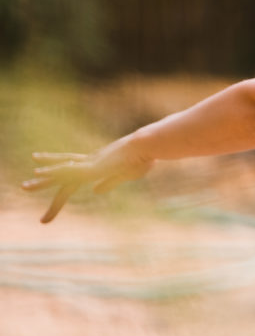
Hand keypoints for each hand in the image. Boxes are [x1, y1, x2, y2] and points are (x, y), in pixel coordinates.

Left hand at [20, 142, 153, 223]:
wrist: (148, 144)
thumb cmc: (143, 157)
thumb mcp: (127, 174)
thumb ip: (109, 182)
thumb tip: (94, 192)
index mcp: (99, 165)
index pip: (76, 175)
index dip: (62, 179)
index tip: (52, 183)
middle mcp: (91, 163)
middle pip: (64, 172)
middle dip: (46, 180)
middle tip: (25, 185)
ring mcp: (91, 164)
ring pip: (63, 172)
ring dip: (44, 178)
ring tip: (27, 183)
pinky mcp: (93, 166)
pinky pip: (69, 171)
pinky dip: (54, 172)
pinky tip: (39, 174)